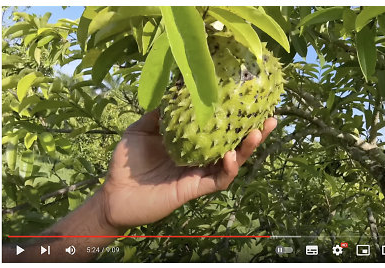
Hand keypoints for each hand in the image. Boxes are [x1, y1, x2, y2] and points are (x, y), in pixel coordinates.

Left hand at [101, 109, 276, 229]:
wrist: (114, 194)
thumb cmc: (127, 162)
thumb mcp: (141, 130)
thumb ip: (159, 114)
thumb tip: (175, 90)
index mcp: (191, 142)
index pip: (219, 129)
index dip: (235, 117)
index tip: (250, 101)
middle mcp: (200, 157)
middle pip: (233, 144)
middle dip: (254, 133)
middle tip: (270, 119)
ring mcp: (199, 173)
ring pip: (232, 162)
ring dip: (247, 150)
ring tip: (257, 134)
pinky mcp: (195, 188)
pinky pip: (218, 180)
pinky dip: (227, 169)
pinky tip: (231, 156)